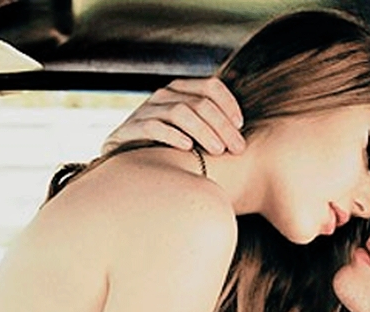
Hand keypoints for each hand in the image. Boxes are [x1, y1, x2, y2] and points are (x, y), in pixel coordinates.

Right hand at [101, 77, 244, 155]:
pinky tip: (187, 148)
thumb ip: (211, 127)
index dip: (229, 104)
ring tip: (218, 151)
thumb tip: (243, 135)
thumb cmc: (167, 152)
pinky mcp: (129, 130)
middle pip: (200, 102)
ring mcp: (145, 111)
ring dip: (204, 131)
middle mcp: (163, 96)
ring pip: (180, 112)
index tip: (241, 127)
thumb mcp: (191, 134)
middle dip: (222, 125)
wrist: (126, 167)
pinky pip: (153, 126)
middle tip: (236, 148)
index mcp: (181, 91)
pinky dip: (172, 136)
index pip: (210, 86)